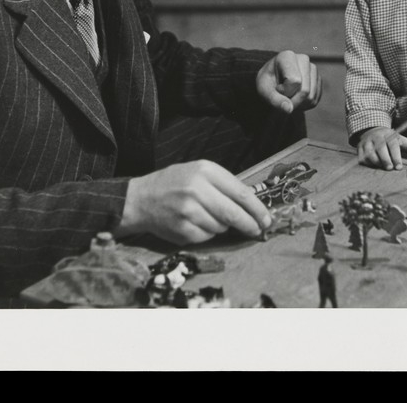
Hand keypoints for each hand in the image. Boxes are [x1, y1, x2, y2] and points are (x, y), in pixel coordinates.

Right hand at [115, 160, 271, 244]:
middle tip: (257, 230)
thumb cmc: (174, 183)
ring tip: (208, 216)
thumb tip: (252, 206)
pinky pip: (207, 236)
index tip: (267, 218)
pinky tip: (195, 223)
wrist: (140, 199)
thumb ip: (223, 185)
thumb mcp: (198, 172)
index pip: (241, 193)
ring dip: (223, 226)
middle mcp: (197, 189)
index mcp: (205, 171)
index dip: (258, 209)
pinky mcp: (183, 230)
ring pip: (222, 227)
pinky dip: (207, 233)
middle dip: (250, 224)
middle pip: (234, 214)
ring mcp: (189, 211)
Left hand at [256, 50, 322, 113]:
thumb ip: (274, 99)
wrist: (273, 82)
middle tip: (282, 96)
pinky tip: (295, 98)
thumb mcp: (264, 91)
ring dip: (298, 104)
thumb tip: (289, 109)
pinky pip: (315, 101)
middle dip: (292, 101)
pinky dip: (304, 105)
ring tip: (287, 97)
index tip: (276, 87)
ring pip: (311, 98)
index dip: (284, 91)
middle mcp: (303, 59)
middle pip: (304, 91)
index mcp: (287, 56)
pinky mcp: (318, 80)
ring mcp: (313, 69)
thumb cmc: (267, 84)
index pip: (294, 81)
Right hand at [356, 126, 406, 170]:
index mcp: (389, 135)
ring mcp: (367, 142)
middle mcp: (377, 137)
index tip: (399, 167)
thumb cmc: (391, 140)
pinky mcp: (359, 147)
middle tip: (389, 168)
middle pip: (380, 148)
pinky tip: (373, 165)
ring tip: (381, 167)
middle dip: (385, 159)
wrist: (373, 131)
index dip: (396, 157)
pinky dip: (367, 162)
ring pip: (369, 153)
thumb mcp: (402, 141)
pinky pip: (361, 157)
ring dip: (375, 162)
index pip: (393, 146)